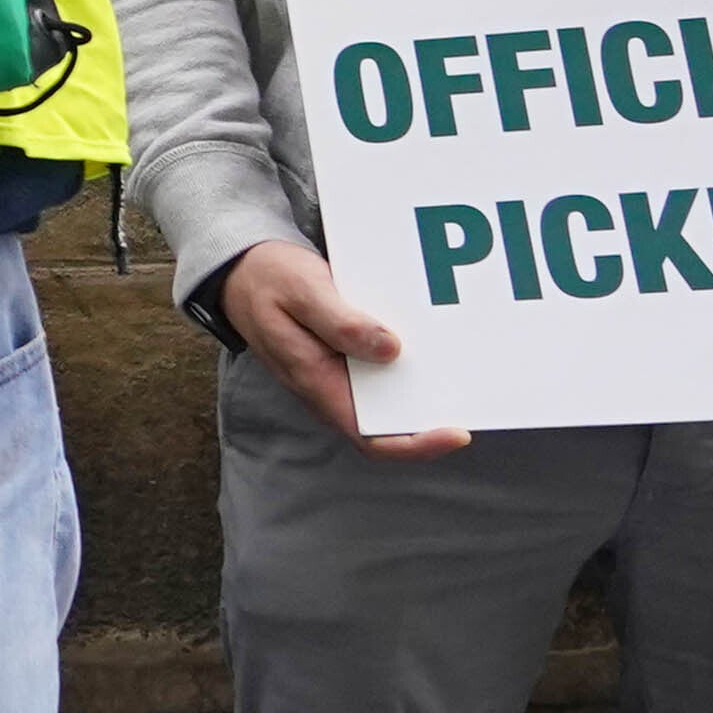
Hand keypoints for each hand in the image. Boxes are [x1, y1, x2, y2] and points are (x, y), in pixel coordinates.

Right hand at [210, 238, 468, 455]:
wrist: (239, 267)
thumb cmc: (268, 278)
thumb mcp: (302, 291)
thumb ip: (341, 323)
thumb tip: (391, 350)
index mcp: (317, 382)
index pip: (371, 438)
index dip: (416, 445)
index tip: (456, 432)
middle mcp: (330, 388)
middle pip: (388, 422)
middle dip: (431, 413)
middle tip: (472, 389)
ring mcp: (336, 373)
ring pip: (387, 396)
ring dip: (423, 387)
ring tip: (459, 364)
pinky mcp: (342, 355)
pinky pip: (382, 370)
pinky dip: (409, 362)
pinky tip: (431, 341)